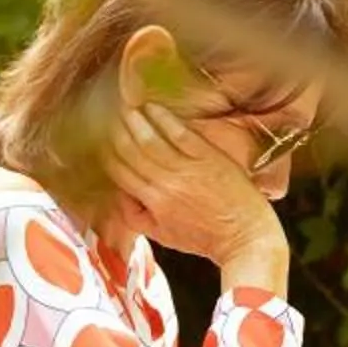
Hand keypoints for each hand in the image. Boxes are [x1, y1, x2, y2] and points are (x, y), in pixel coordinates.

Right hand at [109, 102, 288, 290]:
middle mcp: (166, 184)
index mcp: (153, 203)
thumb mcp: (164, 236)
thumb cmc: (207, 239)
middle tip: (109, 115)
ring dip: (135, 121)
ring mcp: (188, 169)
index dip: (108, 153)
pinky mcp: (209, 158)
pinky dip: (164, 119)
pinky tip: (152, 107)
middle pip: (131, 152)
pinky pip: (180, 134)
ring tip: (126, 107)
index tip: (102, 138)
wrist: (245, 238)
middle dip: (117, 132)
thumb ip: (137, 217)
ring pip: (150, 140)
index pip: (120, 172)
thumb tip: (120, 196)